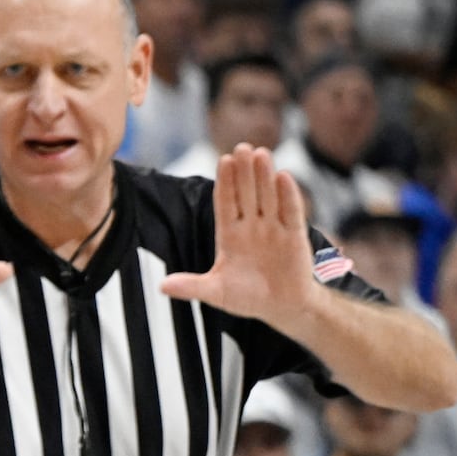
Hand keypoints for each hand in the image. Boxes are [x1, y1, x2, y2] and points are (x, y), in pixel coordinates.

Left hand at [159, 144, 319, 327]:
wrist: (282, 308)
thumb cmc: (246, 298)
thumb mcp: (215, 292)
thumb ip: (191, 286)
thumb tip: (162, 286)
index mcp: (230, 234)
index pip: (226, 202)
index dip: (225, 182)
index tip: (223, 160)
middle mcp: (252, 226)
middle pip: (247, 193)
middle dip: (244, 171)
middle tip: (241, 146)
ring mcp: (273, 229)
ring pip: (268, 197)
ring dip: (264, 176)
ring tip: (260, 154)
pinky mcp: (294, 237)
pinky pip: (291, 213)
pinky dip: (288, 196)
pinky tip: (284, 177)